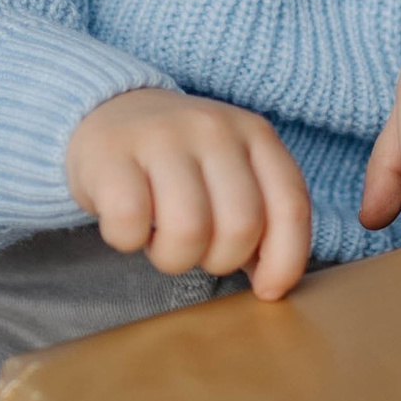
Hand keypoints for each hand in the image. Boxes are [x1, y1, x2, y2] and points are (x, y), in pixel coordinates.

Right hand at [66, 87, 310, 300]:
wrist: (110, 110)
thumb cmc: (179, 161)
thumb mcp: (231, 174)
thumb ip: (260, 217)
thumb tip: (271, 282)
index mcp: (255, 134)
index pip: (290, 206)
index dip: (285, 261)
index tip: (266, 290)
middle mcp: (214, 128)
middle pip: (240, 227)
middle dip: (219, 260)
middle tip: (196, 250)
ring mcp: (161, 136)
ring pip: (188, 230)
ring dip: (174, 257)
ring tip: (161, 240)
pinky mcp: (111, 153)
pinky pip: (131, 223)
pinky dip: (127, 241)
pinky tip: (128, 226)